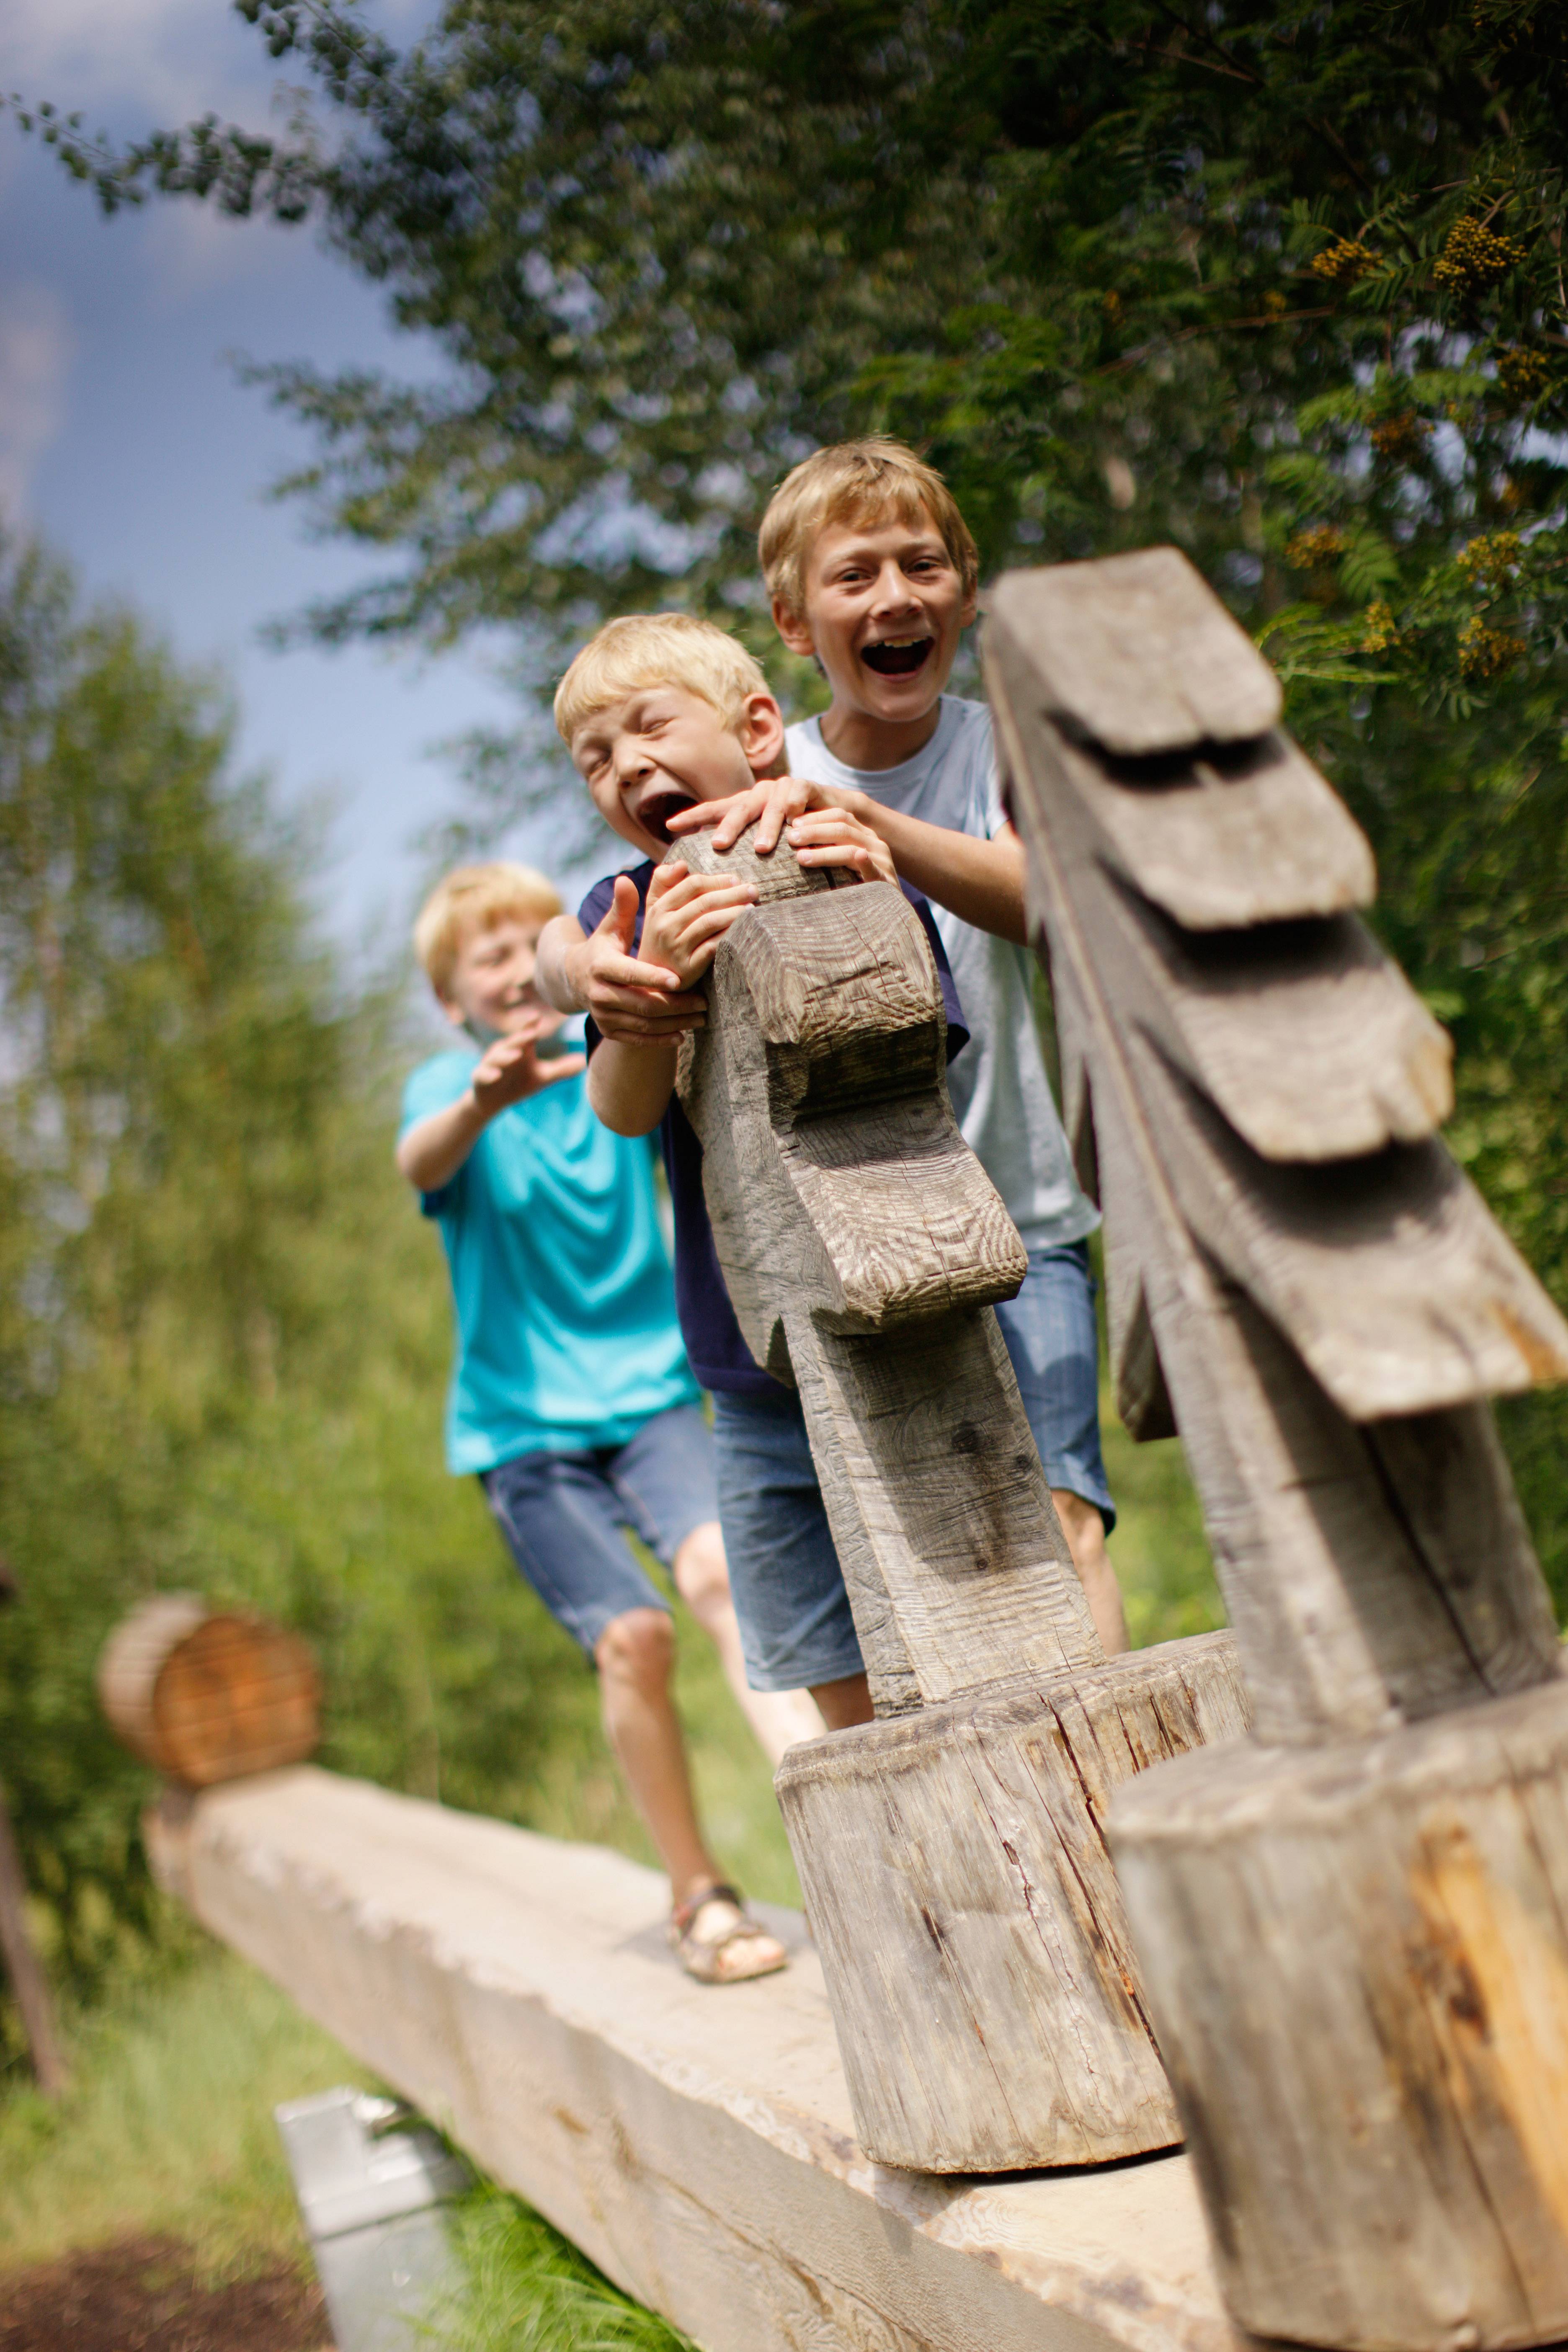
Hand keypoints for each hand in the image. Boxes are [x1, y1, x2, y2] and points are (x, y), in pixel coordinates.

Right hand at [471, 1014, 585, 1118]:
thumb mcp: (542, 1077)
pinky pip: (483, 1074)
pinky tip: (496, 1075)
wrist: (491, 1101)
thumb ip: (561, 1069)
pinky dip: (489, 1074)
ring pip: (497, 1057)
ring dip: (506, 1056)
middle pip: (513, 1042)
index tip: (538, 1017)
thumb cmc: (518, 1083)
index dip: (531, 1025)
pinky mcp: (480, 1077)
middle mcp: (505, 1052)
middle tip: (532, 1032)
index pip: (527, 1034)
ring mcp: (491, 1064)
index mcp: (520, 1049)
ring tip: (516, 1054)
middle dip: (522, 1037)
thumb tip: (584, 1061)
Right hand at [570, 875, 711, 1044]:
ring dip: (674, 1023)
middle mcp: (599, 994)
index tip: (678, 980)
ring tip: (701, 1017)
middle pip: (641, 1004)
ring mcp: (603, 1015)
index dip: (652, 978)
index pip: (628, 973)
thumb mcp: (610, 928)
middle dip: (674, 1005)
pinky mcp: (609, 1031)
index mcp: (600, 966)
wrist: (576, 980)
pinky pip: (638, 1040)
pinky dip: (660, 1040)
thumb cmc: (604, 948)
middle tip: (703, 1003)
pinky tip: (682, 1036)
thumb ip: (622, 907)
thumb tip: (625, 879)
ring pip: (643, 1025)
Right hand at [640, 858, 758, 988]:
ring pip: (710, 922)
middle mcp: (664, 926)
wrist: (652, 982)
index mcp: (658, 908)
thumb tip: (681, 863)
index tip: (735, 879)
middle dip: (732, 893)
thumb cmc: (660, 940)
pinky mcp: (687, 968)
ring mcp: (675, 948)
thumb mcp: (654, 911)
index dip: (717, 880)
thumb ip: (662, 884)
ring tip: (752, 907)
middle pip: (704, 902)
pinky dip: (729, 935)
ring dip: (734, 912)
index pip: (692, 885)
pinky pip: (713, 946)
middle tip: (753, 889)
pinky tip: (743, 929)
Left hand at [666, 770, 851, 854]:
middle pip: (739, 808)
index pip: (715, 810)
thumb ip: (744, 850)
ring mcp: (783, 788)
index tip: (670, 825)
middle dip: (729, 826)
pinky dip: (796, 810)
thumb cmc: (795, 835)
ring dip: (767, 827)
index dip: (693, 816)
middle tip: (718, 844)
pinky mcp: (807, 787)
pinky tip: (795, 825)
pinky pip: (799, 797)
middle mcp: (760, 793)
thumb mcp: (766, 841)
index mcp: (745, 805)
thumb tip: (711, 874)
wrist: (834, 814)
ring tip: (762, 848)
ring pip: (770, 807)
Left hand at [784, 806, 896, 886]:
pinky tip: (859, 857)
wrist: (883, 915)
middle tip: (790, 838)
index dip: (815, 817)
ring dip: (824, 852)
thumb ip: (824, 848)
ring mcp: (882, 861)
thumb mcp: (839, 863)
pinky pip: (875, 869)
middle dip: (814, 831)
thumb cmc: (854, 887)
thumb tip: (791, 837)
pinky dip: (866, 863)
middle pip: (842, 827)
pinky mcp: (886, 881)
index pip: (839, 816)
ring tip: (801, 857)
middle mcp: (874, 843)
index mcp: (862, 834)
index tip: (791, 823)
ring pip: (851, 848)